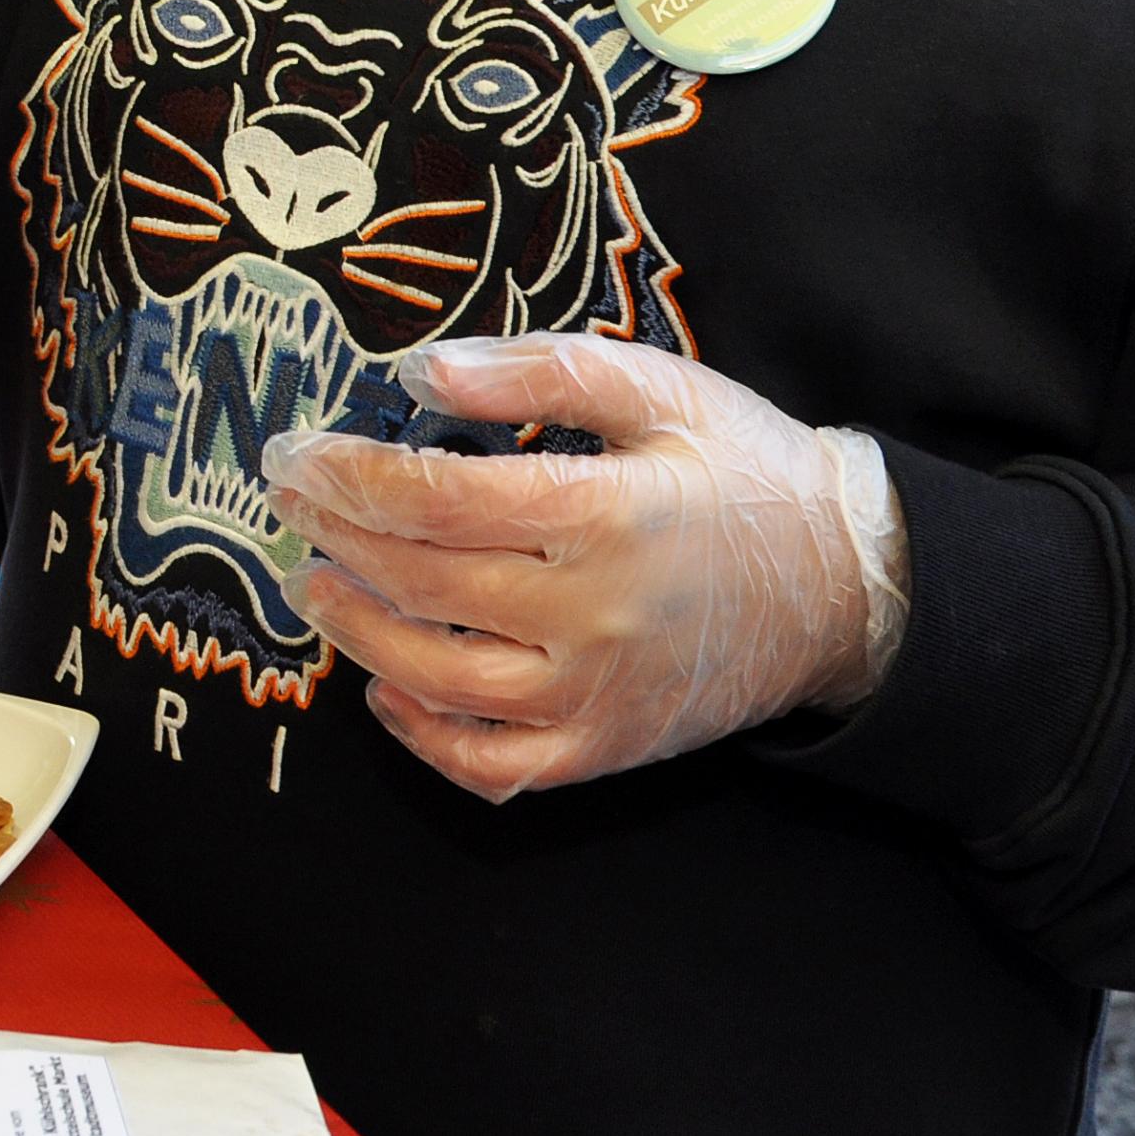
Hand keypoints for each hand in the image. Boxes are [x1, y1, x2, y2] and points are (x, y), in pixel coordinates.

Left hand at [259, 334, 907, 803]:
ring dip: (357, 633)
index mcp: (606, 514)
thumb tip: (424, 369)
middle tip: (287, 502)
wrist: (847, 586)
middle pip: (425, 585)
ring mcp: (598, 697)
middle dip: (336, 539)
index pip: (439, 499)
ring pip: (441, 680)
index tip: (298, 453)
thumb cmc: (746, 472)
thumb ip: (538, 371)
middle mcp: (595, 616)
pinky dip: (423, 735)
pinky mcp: (605, 750)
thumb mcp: (658, 387)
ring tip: (314, 584)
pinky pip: (493, 765)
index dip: (351, 476)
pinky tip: (385, 686)